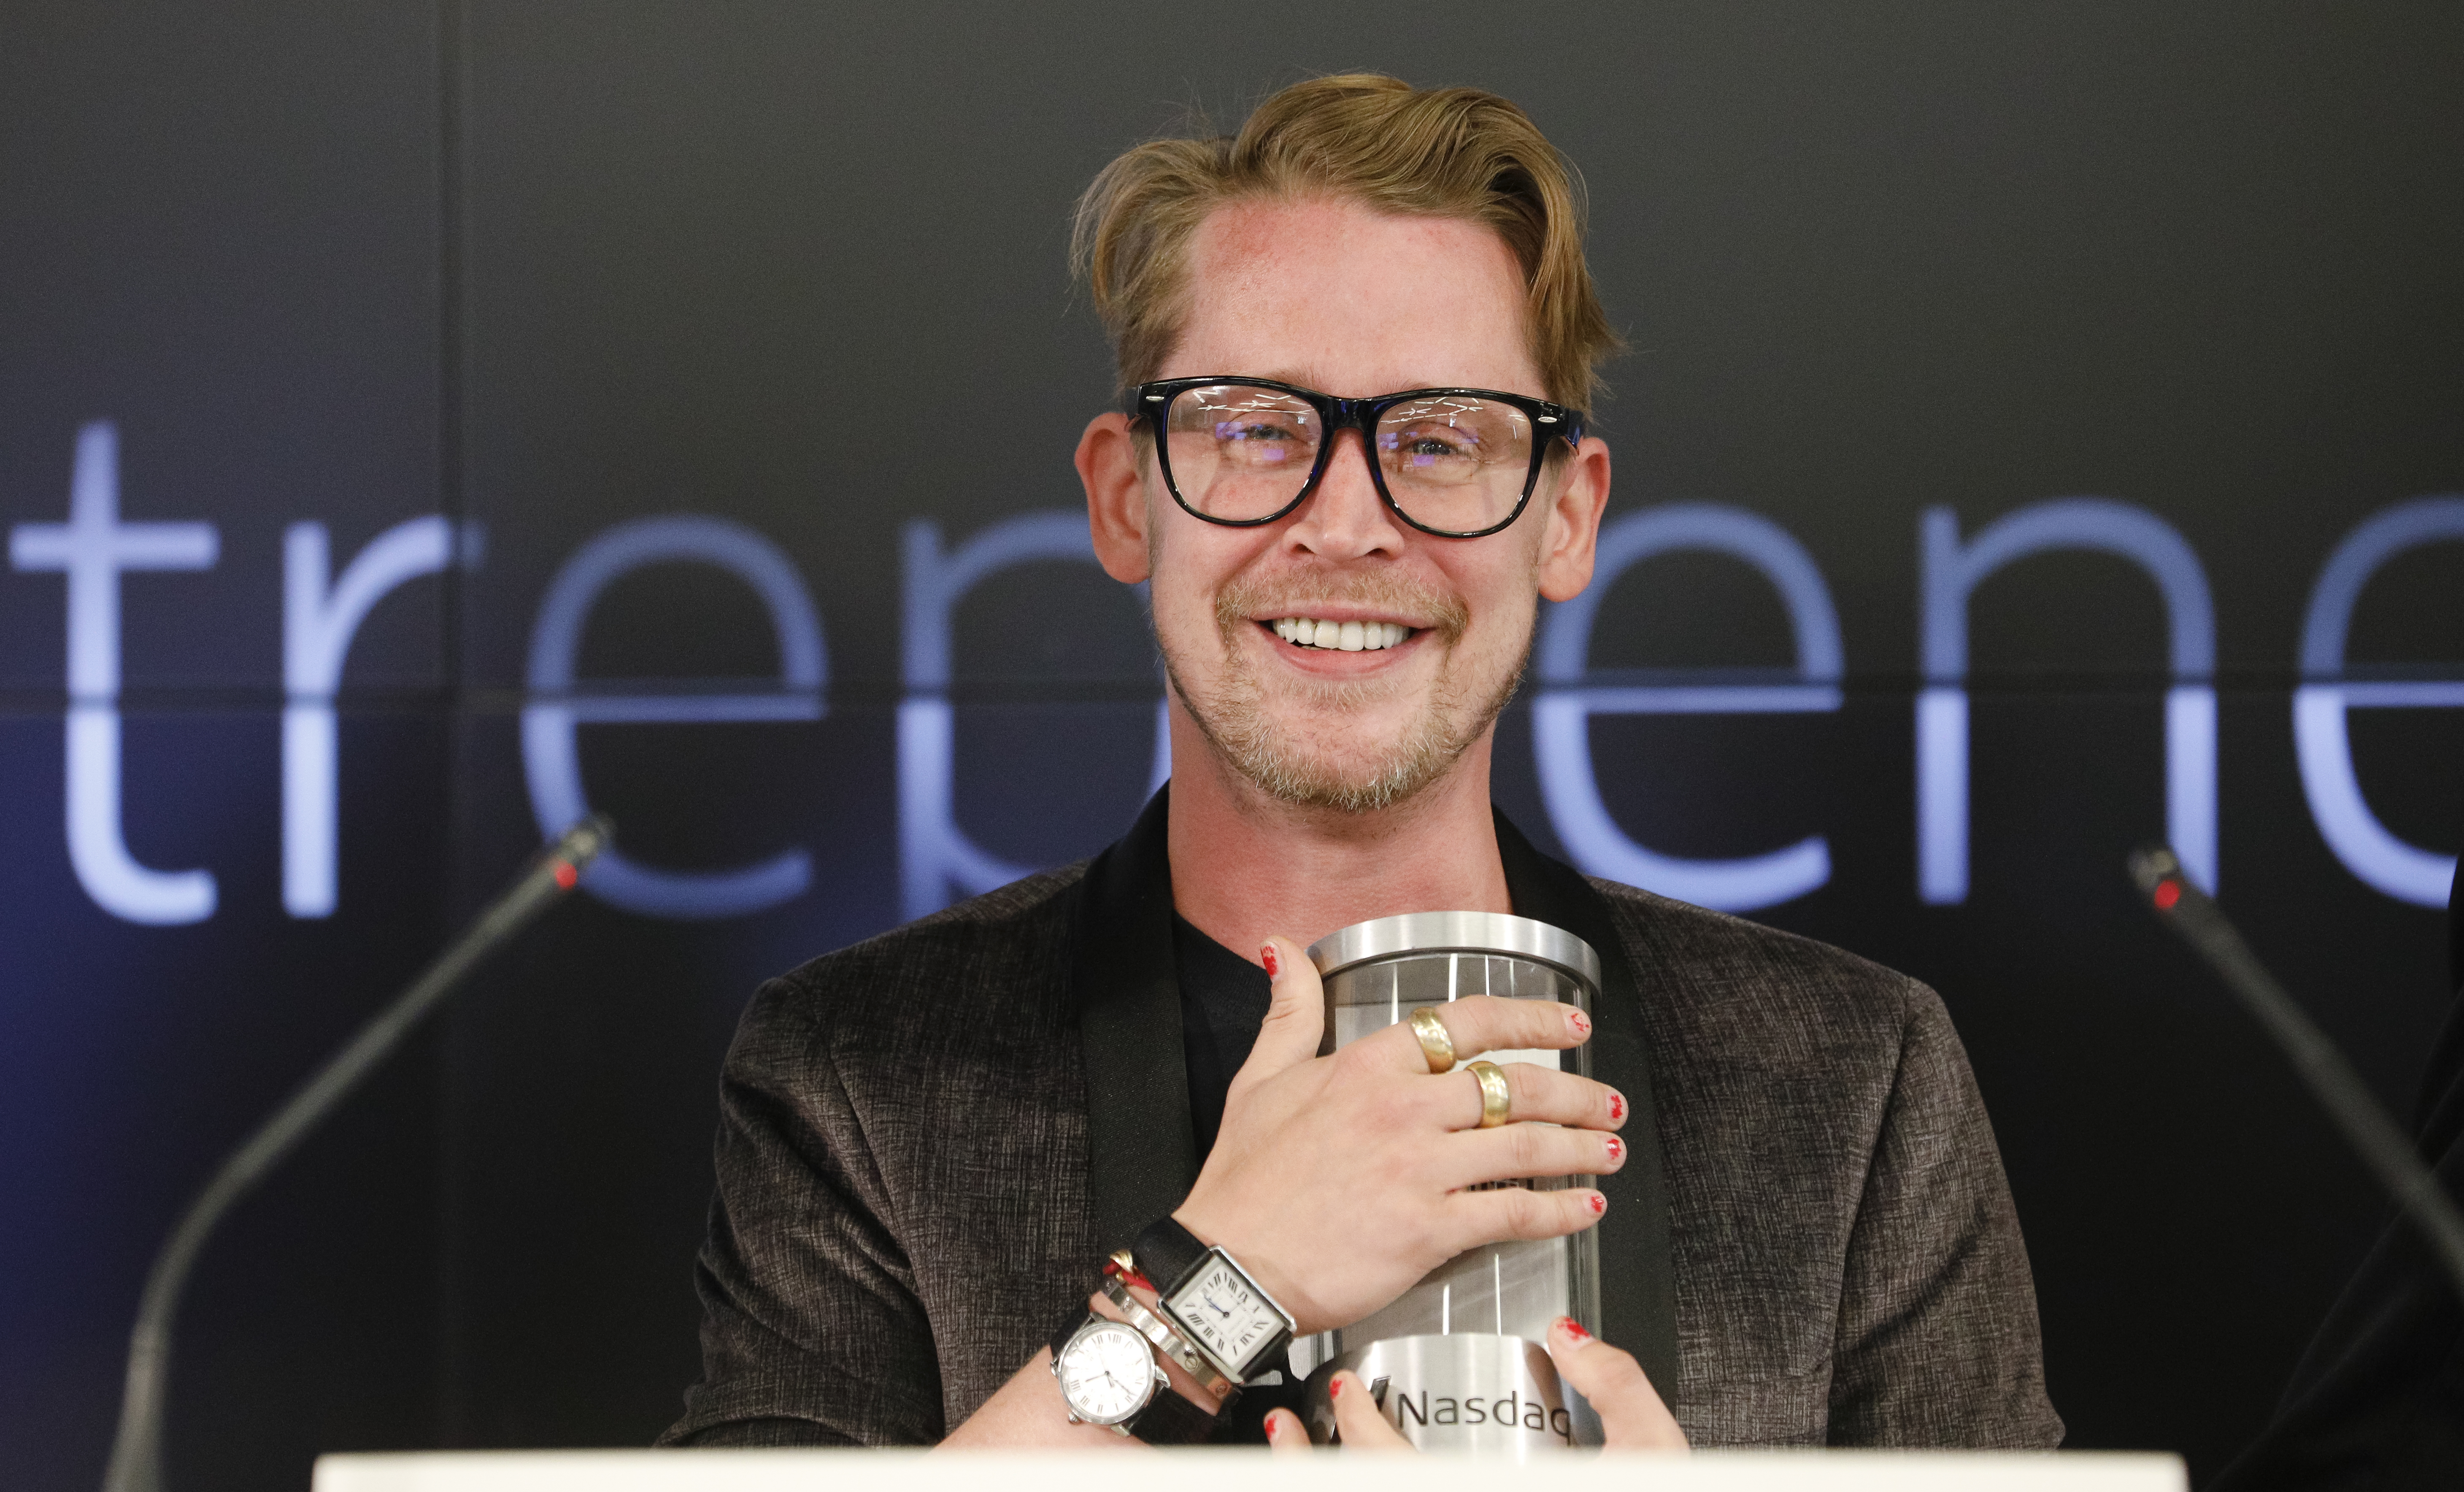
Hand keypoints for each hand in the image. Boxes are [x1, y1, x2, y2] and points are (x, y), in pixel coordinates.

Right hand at [1173, 936, 1627, 1335]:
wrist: (1230, 1266)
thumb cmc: (1244, 1181)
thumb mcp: (1258, 1079)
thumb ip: (1289, 1011)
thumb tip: (1282, 947)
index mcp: (1367, 1065)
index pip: (1469, 1022)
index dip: (1532, 1019)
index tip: (1570, 1024)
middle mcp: (1402, 1109)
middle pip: (1515, 1085)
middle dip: (1577, 1092)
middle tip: (1608, 1101)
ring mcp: (1418, 1169)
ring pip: (1526, 1147)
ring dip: (1582, 1148)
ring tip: (1611, 1150)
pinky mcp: (1427, 1230)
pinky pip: (1513, 1213)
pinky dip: (1560, 1211)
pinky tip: (1586, 1209)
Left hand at [1261, 1317, 1688, 1451]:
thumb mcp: (1651, 1451)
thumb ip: (1616, 1388)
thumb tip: (1568, 1333)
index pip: (1397, 1472)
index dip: (1361, 1431)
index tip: (1347, 1392)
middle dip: (1306, 1462)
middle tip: (1290, 1419)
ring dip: (1308, 1478)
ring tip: (1285, 1442)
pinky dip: (1331, 1483)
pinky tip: (1318, 1460)